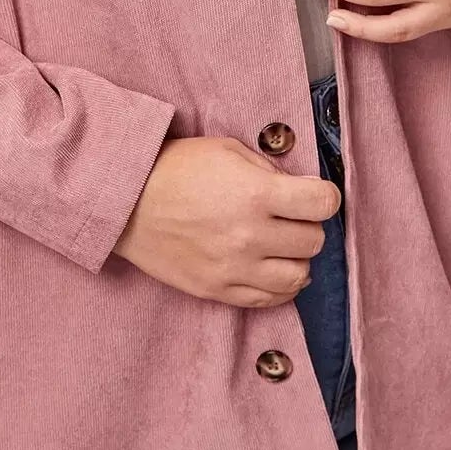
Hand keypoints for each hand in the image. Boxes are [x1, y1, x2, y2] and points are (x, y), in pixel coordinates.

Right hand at [111, 133, 340, 305]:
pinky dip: (280, 286)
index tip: (315, 195)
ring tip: (282, 245)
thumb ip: (269, 170)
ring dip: (297, 258)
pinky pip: (269, 299)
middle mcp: (250, 236)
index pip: (323, 204)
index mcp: (256, 194)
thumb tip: (300, 189)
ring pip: (298, 276)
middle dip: (308, 225)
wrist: (126, 200)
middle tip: (291, 216)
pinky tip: (271, 269)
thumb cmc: (176, 168)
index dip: (324, 197)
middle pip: (313, 241)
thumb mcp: (227, 150)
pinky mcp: (218, 290)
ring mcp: (234, 268)